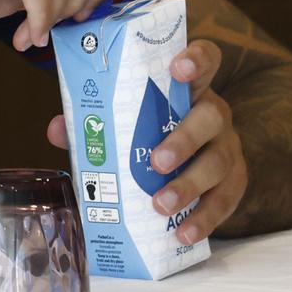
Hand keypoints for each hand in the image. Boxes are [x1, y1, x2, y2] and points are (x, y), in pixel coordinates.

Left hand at [46, 38, 245, 243]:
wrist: (181, 161)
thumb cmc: (144, 130)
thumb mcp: (120, 120)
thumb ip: (90, 121)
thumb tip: (56, 130)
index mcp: (187, 87)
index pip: (206, 59)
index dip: (197, 59)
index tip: (177, 68)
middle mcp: (214, 112)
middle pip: (211, 117)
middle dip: (184, 139)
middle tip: (155, 161)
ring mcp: (228, 146)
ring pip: (219, 162)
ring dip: (189, 185)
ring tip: (160, 205)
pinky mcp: (235, 180)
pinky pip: (227, 199)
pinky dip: (205, 218)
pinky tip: (183, 232)